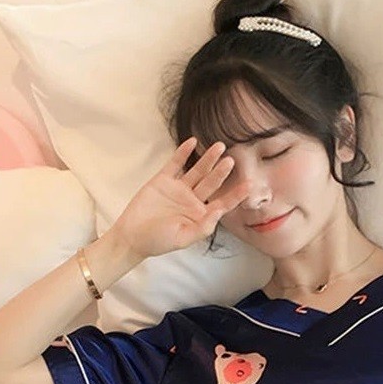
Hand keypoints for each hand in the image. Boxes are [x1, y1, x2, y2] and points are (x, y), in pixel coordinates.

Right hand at [108, 138, 250, 260]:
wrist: (132, 235)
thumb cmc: (158, 241)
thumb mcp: (183, 239)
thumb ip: (203, 227)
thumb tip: (219, 211)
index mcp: (200, 215)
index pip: (223, 203)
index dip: (236, 194)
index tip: (250, 185)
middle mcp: (192, 200)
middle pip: (211, 183)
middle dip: (222, 172)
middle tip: (232, 160)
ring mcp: (178, 189)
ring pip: (197, 171)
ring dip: (208, 159)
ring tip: (220, 146)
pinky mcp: (163, 180)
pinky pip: (175, 164)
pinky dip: (183, 153)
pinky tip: (193, 142)